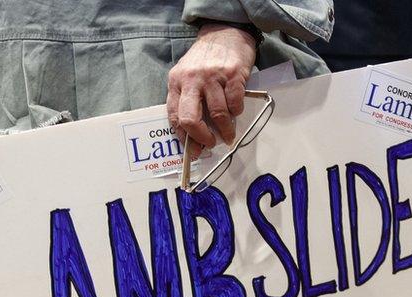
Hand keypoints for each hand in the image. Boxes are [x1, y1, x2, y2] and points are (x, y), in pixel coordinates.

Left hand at [166, 23, 256, 150]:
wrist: (224, 32)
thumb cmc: (205, 60)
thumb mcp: (187, 76)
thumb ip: (187, 100)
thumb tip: (193, 136)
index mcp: (176, 82)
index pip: (174, 117)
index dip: (184, 138)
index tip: (194, 150)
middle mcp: (191, 79)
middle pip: (190, 119)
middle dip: (202, 137)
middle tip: (210, 144)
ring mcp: (212, 76)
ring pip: (217, 114)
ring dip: (225, 129)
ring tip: (228, 133)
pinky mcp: (232, 74)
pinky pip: (235, 103)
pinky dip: (237, 112)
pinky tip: (235, 110)